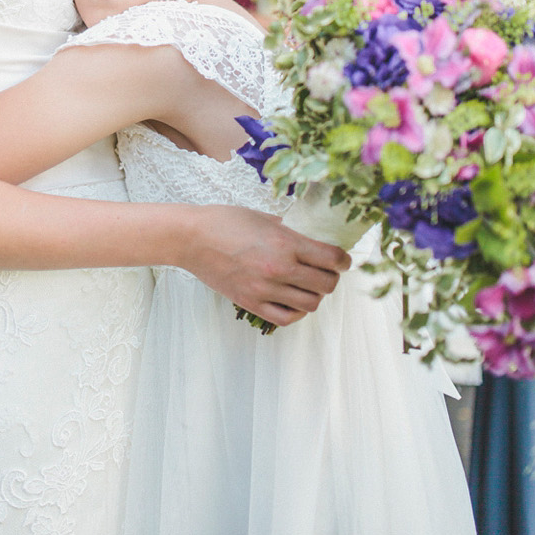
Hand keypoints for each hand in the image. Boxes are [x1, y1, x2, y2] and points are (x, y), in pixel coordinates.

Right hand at [185, 205, 349, 324]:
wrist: (191, 238)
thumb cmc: (224, 221)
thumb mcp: (263, 217)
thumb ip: (289, 230)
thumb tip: (310, 239)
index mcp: (285, 243)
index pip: (331, 259)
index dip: (344, 260)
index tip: (343, 260)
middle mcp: (279, 269)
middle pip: (326, 285)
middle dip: (332, 278)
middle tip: (327, 272)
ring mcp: (265, 290)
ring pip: (310, 304)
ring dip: (315, 295)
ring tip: (308, 285)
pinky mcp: (251, 304)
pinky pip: (287, 318)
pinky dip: (297, 311)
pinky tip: (293, 300)